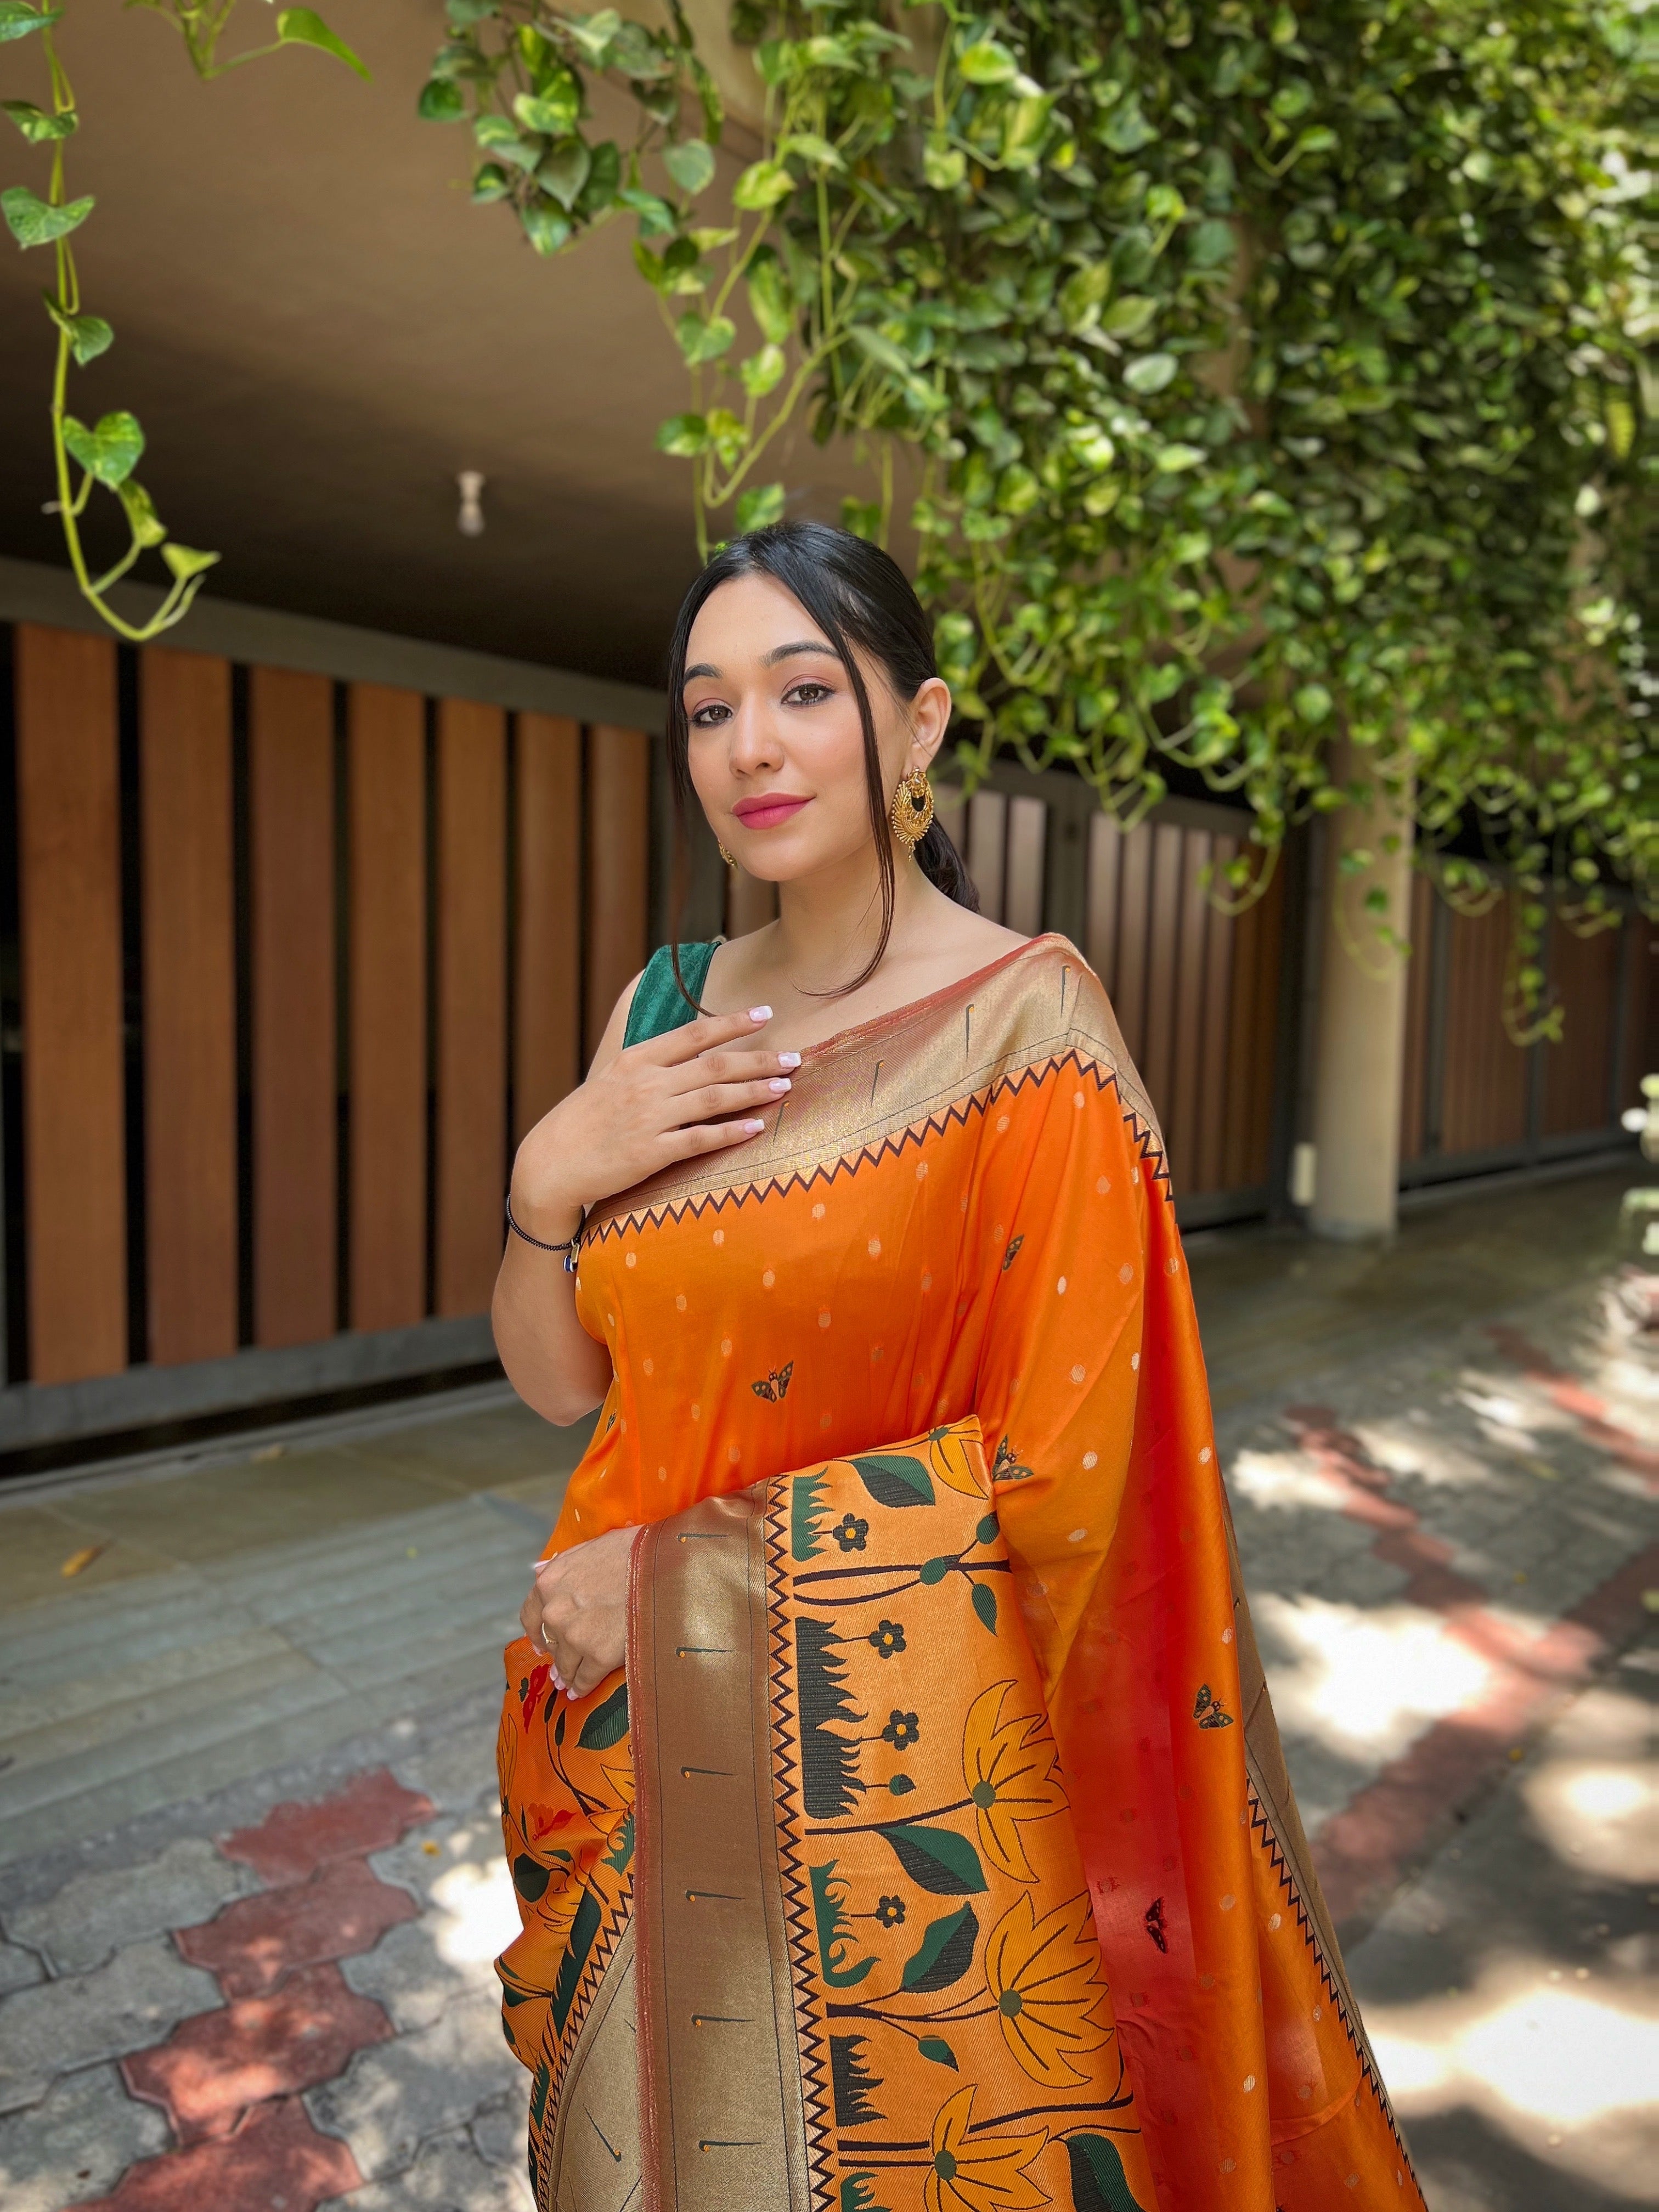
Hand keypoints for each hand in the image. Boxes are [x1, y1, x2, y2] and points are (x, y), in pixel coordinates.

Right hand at [510, 1005, 797, 1228]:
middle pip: (713, 1064)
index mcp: (635, 1060)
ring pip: (713, 1098)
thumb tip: (688, 1051)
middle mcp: (644, 1085)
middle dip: (758, 1058)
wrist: (549, 1164)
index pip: (693, 1034)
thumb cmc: (582, 1123)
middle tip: (794, 1056)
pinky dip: (730, 1132)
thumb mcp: (610, 1080)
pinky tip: (756, 1126)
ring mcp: (648, 1118)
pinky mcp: (649, 1153)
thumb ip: (649, 1066)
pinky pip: (699, 1139)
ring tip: (785, 1085)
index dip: (732, 1022)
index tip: (765, 1012)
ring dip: (753, 1090)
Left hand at [521, 1526, 635, 1698]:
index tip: (541, 1645)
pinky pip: (584, 1679)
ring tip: (569, 1683)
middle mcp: (554, 1611)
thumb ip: (562, 1565)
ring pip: (565, 1665)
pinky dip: (582, 1687)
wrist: (662, 1568)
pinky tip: (581, 1691)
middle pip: (551, 1643)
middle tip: (561, 1667)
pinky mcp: (598, 1656)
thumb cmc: (633, 1552)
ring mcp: (575, 1636)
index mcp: (550, 1582)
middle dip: (557, 1654)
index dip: (537, 1632)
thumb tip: (538, 1572)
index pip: (530, 1615)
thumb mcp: (590, 1547)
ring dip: (567, 1674)